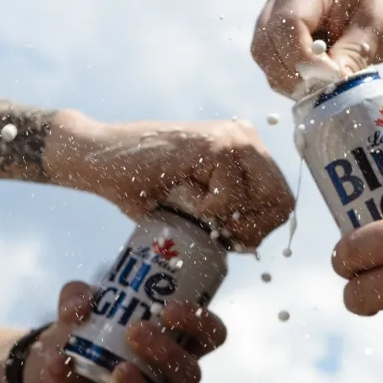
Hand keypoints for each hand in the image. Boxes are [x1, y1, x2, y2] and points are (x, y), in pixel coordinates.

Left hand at [25, 281, 226, 382]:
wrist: (54, 358)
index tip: (169, 309)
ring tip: (118, 369)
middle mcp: (172, 381)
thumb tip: (82, 307)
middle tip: (136, 331)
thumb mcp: (81, 301)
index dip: (199, 323)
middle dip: (167, 354)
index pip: (211, 335)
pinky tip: (58, 364)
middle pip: (189, 376)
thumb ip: (77, 296)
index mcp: (181, 343)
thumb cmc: (87, 325)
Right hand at [45, 113, 293, 248]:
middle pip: (282, 204)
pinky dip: (204, 209)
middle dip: (249, 229)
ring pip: (262, 203)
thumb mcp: (196, 208)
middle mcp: (246, 138)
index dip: (258, 229)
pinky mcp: (217, 145)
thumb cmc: (143, 188)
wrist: (100, 162)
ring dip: (226, 219)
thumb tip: (255, 244)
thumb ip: (229, 218)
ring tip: (192, 202)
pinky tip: (180, 189)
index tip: (225, 233)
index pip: (282, 203)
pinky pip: (230, 200)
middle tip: (211, 226)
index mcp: (246, 151)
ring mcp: (235, 138)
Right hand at [252, 0, 382, 94]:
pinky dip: (291, 83)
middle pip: (267, 43)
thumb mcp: (377, 28)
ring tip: (324, 87)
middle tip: (328, 87)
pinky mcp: (278, 38)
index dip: (304, 58)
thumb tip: (333, 85)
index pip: (288, 23)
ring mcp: (276, 16)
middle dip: (294, 74)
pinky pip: (272, 67)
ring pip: (265, 58)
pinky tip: (316, 84)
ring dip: (290, 81)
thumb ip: (353, 54)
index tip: (333, 76)